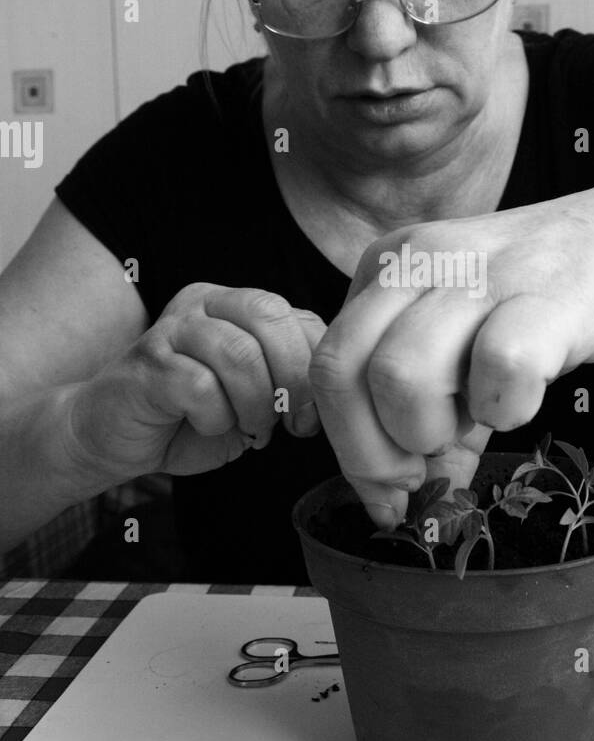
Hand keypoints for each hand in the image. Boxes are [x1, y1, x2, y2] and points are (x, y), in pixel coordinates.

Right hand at [68, 283, 325, 480]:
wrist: (108, 436)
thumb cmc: (186, 419)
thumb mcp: (252, 396)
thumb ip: (288, 379)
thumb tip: (338, 387)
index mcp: (235, 305)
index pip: (297, 316)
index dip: (315, 366)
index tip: (312, 415)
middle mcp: (204, 304)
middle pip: (270, 316)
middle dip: (293, 378)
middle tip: (289, 422)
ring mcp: (173, 328)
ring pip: (239, 352)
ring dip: (254, 403)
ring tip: (248, 427)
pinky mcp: (148, 361)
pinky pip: (200, 385)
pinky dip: (215, 417)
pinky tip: (206, 426)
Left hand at [308, 189, 593, 527]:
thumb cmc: (544, 301)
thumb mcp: (470, 353)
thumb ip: (435, 426)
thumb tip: (406, 510)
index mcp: (386, 270)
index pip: (327, 368)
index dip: (349, 446)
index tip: (391, 492)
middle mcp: (418, 261)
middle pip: (342, 372)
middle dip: (373, 451)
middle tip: (422, 473)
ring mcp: (479, 273)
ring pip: (400, 372)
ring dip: (431, 429)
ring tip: (476, 422)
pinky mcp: (545, 295)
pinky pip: (498, 366)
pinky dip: (507, 406)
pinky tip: (527, 396)